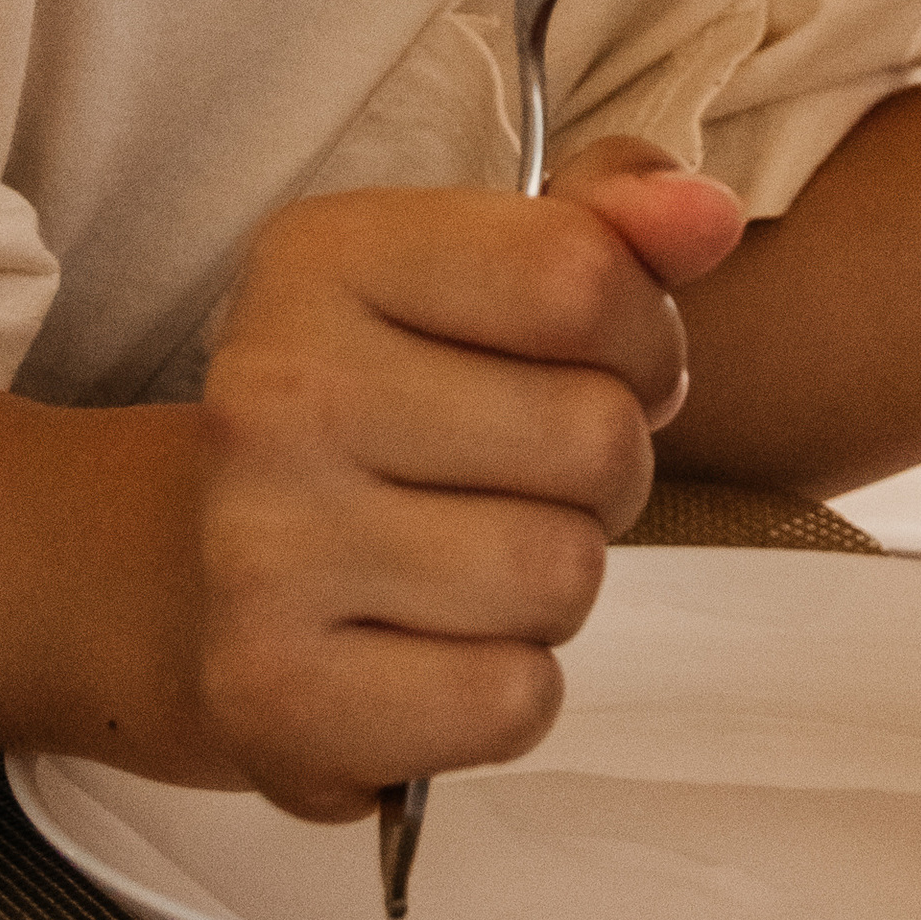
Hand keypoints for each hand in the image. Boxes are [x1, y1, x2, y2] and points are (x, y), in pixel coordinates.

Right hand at [190, 139, 743, 817]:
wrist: (215, 574)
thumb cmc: (401, 402)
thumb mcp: (491, 268)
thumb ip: (612, 221)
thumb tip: (705, 218)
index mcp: (322, 256)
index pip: (578, 276)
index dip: (641, 334)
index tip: (603, 362)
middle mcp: (270, 391)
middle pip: (591, 436)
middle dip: (604, 467)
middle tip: (528, 476)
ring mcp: (258, 549)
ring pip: (560, 575)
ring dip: (557, 580)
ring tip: (479, 557)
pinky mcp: (271, 697)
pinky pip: (510, 701)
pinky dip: (508, 690)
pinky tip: (439, 649)